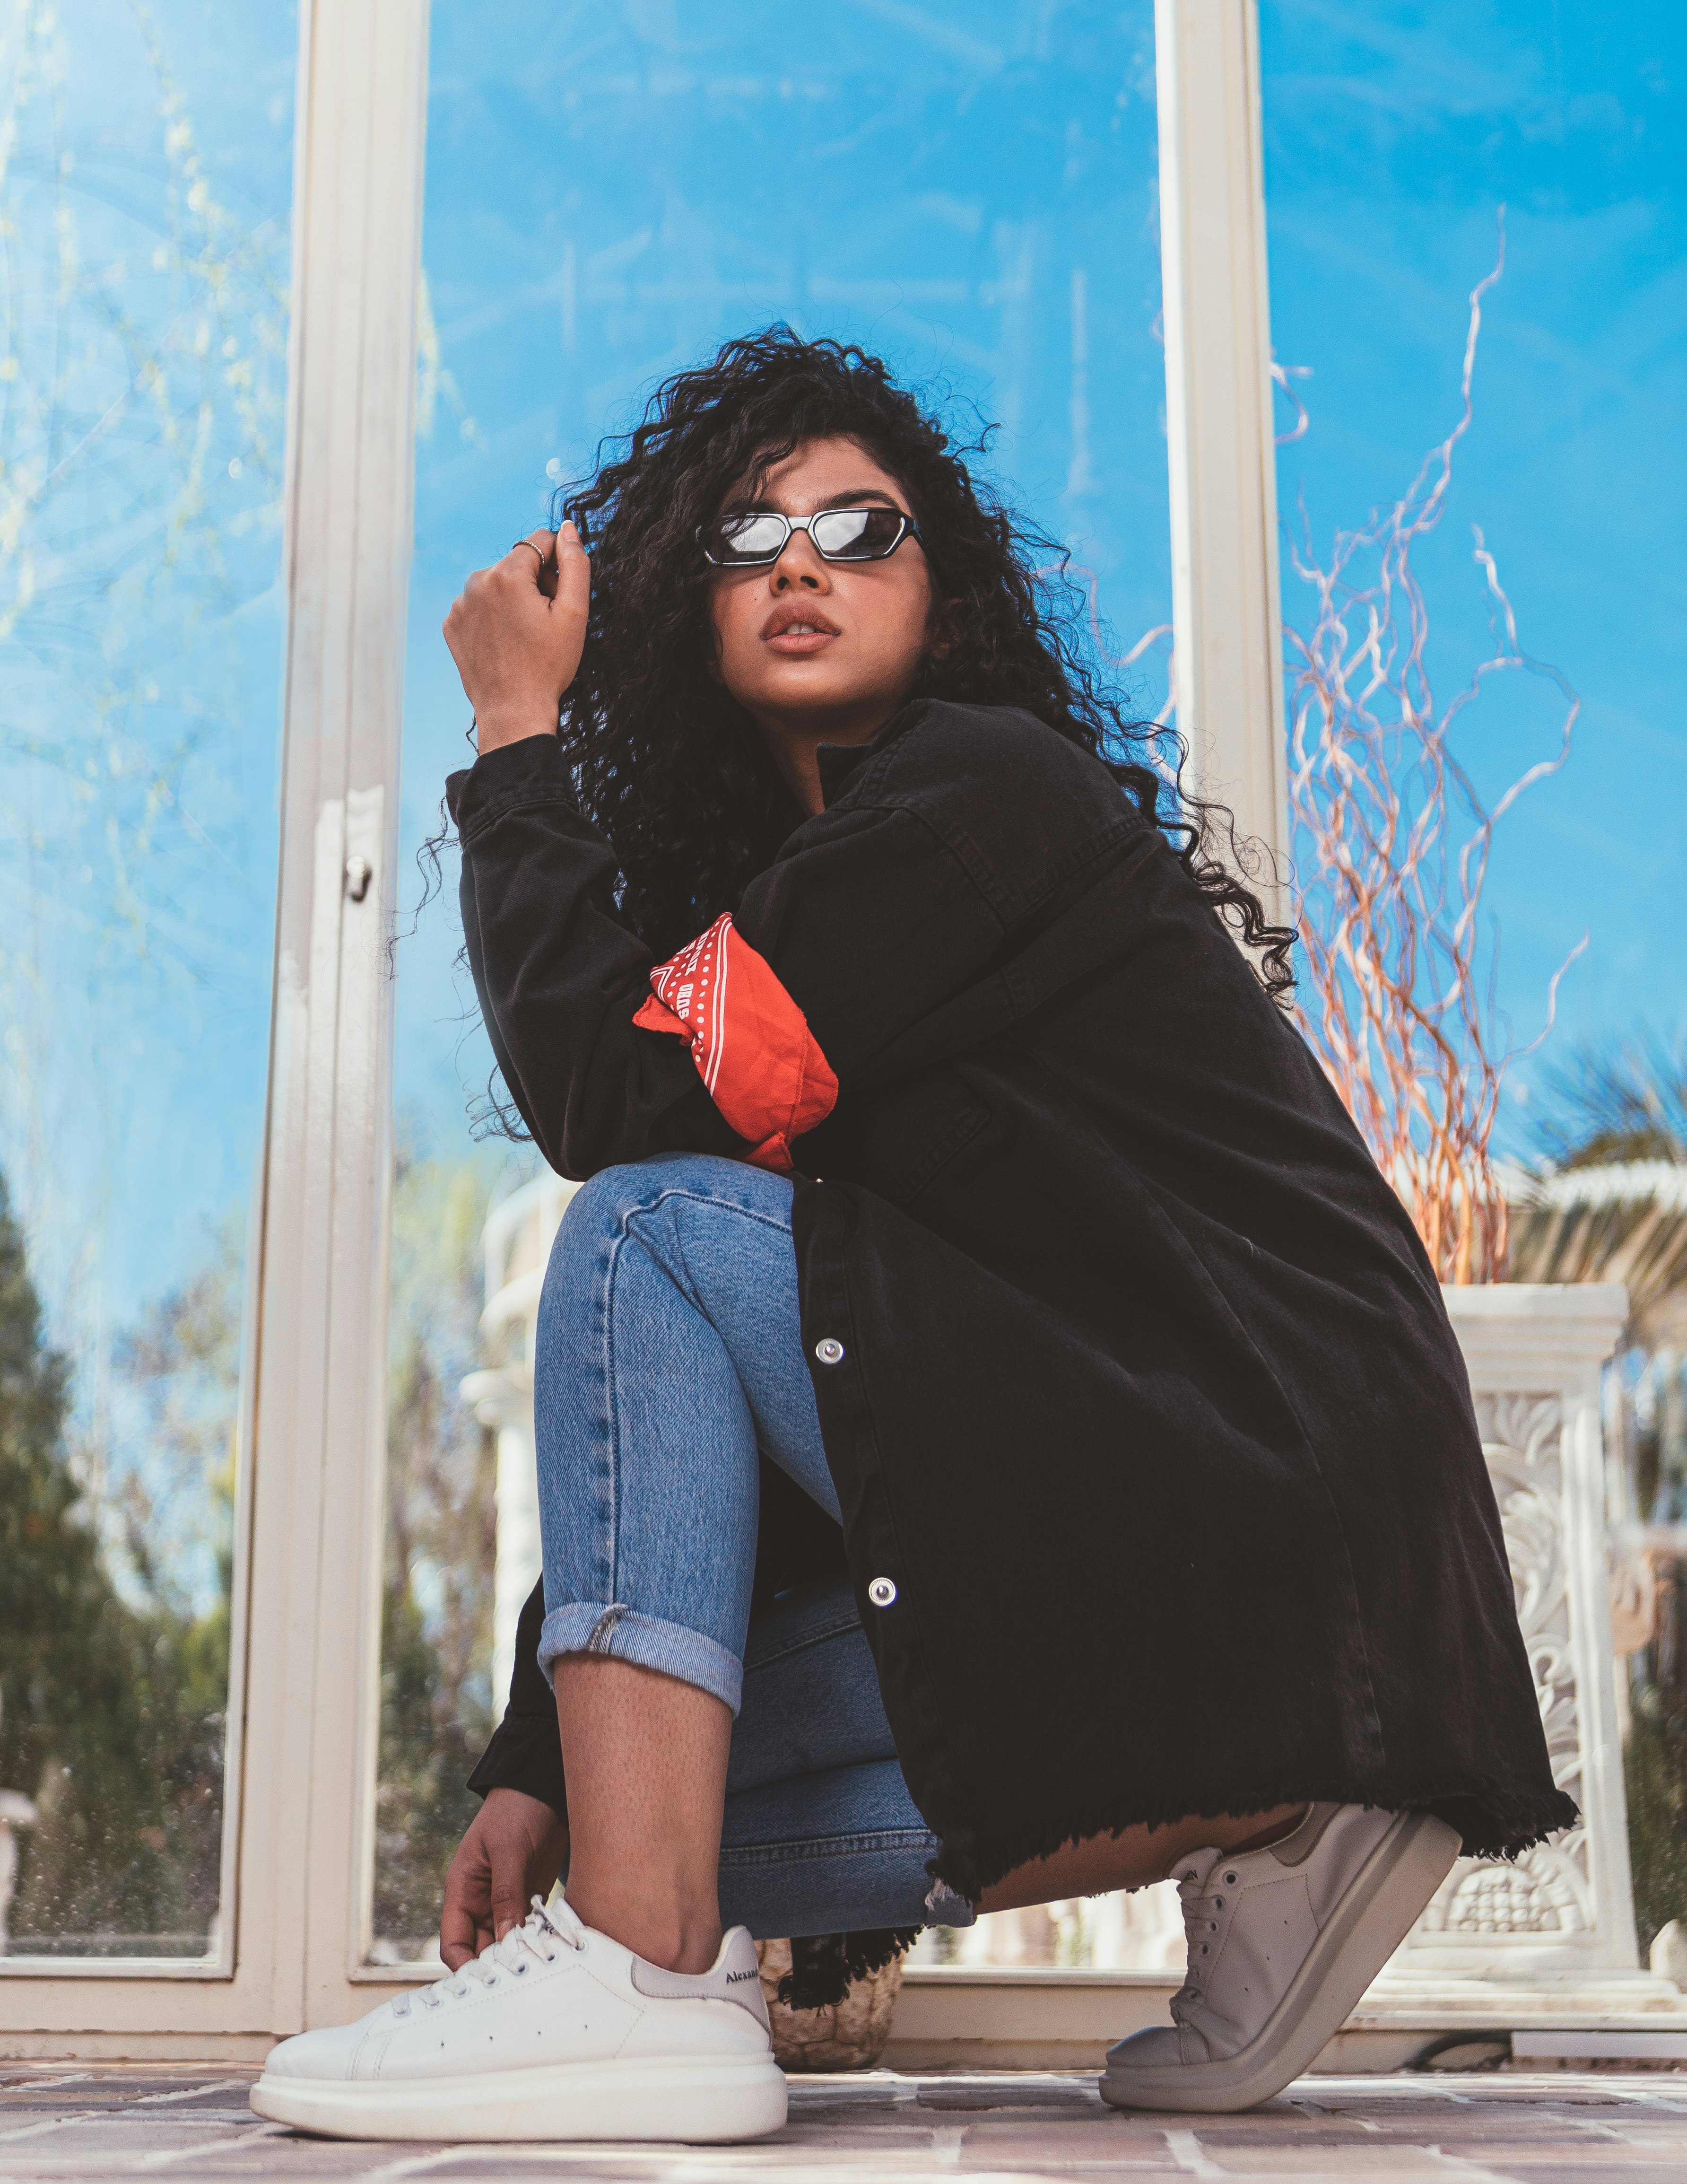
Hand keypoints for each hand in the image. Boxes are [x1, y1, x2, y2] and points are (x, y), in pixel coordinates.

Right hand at [439, 1787, 568, 1969]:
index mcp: (463, 1889)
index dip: (465, 1966)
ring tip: (539, 1965)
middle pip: (479, 1950)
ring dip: (520, 1955)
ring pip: (505, 1944)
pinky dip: (536, 1940)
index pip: (452, 1942)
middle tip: (522, 1978)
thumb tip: (506, 1940)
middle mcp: (480, 1901)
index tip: (489, 1982)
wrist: (544, 1787)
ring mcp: (505, 1901)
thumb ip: (506, 1895)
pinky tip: (551, 1947)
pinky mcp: (529, 1898)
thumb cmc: (516, 1809)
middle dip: (497, 1966)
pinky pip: (527, 1930)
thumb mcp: (508, 1850)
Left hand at [443, 522, 589, 753]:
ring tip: (524, 636)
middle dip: (535, 583)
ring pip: (497, 584)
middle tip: (545, 622)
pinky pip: (478, 606)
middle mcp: (476, 581)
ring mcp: (459, 604)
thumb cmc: (548, 666)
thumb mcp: (574, 614)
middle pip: (517, 563)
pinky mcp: (452, 624)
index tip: (560, 597)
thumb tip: (568, 528)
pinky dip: (494, 617)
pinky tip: (505, 643)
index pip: (539, 541)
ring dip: (513, 599)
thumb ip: (575, 564)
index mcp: (506, 574)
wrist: (513, 712)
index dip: (558, 565)